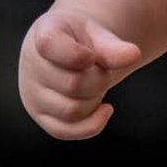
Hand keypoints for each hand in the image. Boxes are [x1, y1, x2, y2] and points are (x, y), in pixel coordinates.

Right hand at [19, 8, 142, 140]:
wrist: (68, 51)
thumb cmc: (84, 40)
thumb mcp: (98, 35)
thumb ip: (113, 47)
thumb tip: (134, 55)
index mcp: (43, 35)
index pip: (51, 46)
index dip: (77, 55)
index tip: (91, 56)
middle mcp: (31, 66)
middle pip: (72, 84)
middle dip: (99, 80)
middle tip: (103, 70)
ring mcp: (33, 94)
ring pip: (71, 111)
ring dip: (95, 99)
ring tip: (96, 84)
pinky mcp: (42, 116)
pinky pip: (65, 131)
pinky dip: (92, 125)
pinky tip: (106, 109)